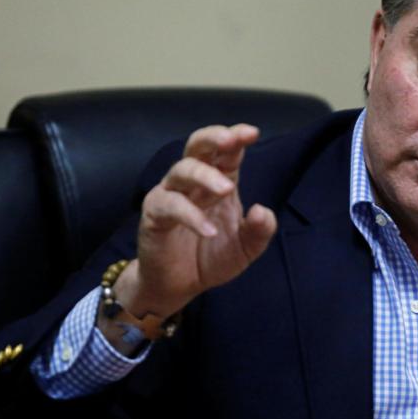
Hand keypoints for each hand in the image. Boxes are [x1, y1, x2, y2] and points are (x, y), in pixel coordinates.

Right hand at [115, 124, 276, 319]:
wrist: (179, 286)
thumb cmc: (211, 258)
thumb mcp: (245, 248)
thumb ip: (259, 231)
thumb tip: (262, 210)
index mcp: (219, 181)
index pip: (226, 152)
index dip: (237, 138)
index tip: (252, 133)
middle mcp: (193, 183)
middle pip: (197, 147)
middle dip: (213, 138)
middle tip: (230, 141)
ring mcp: (171, 195)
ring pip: (182, 171)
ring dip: (205, 175)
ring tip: (227, 189)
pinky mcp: (154, 215)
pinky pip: (170, 206)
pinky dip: (190, 216)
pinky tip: (209, 231)